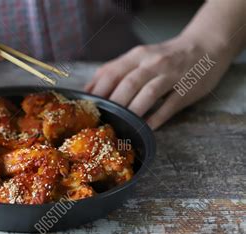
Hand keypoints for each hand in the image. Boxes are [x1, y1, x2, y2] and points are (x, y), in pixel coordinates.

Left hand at [85, 36, 230, 129]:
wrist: (206, 46)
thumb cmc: (165, 56)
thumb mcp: (139, 57)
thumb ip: (115, 70)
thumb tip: (88, 89)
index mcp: (137, 56)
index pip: (111, 73)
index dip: (98, 91)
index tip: (88, 107)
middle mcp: (153, 63)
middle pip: (128, 84)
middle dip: (114, 104)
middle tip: (103, 120)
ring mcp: (171, 76)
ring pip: (148, 94)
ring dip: (133, 111)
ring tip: (123, 125)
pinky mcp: (187, 89)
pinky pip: (169, 106)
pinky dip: (156, 118)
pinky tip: (146, 127)